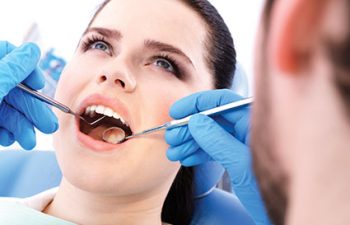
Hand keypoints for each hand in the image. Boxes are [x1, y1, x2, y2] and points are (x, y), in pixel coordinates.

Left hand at [0, 41, 57, 149]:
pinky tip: (10, 139)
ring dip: (22, 126)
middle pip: (14, 88)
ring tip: (28, 141)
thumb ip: (12, 68)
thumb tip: (32, 50)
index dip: (27, 69)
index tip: (37, 84)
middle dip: (32, 110)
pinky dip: (7, 132)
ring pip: (8, 109)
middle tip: (47, 126)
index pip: (9, 54)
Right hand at [165, 89, 270, 224]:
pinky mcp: (238, 157)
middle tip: (172, 136)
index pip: (222, 102)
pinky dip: (199, 153)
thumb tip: (196, 121)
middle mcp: (249, 129)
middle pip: (213, 118)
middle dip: (190, 127)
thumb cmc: (270, 192)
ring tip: (175, 151)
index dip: (197, 104)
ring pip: (212, 135)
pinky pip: (215, 149)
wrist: (279, 215)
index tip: (177, 111)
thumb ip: (218, 141)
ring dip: (191, 142)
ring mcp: (242, 143)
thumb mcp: (240, 165)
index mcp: (255, 123)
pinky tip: (187, 159)